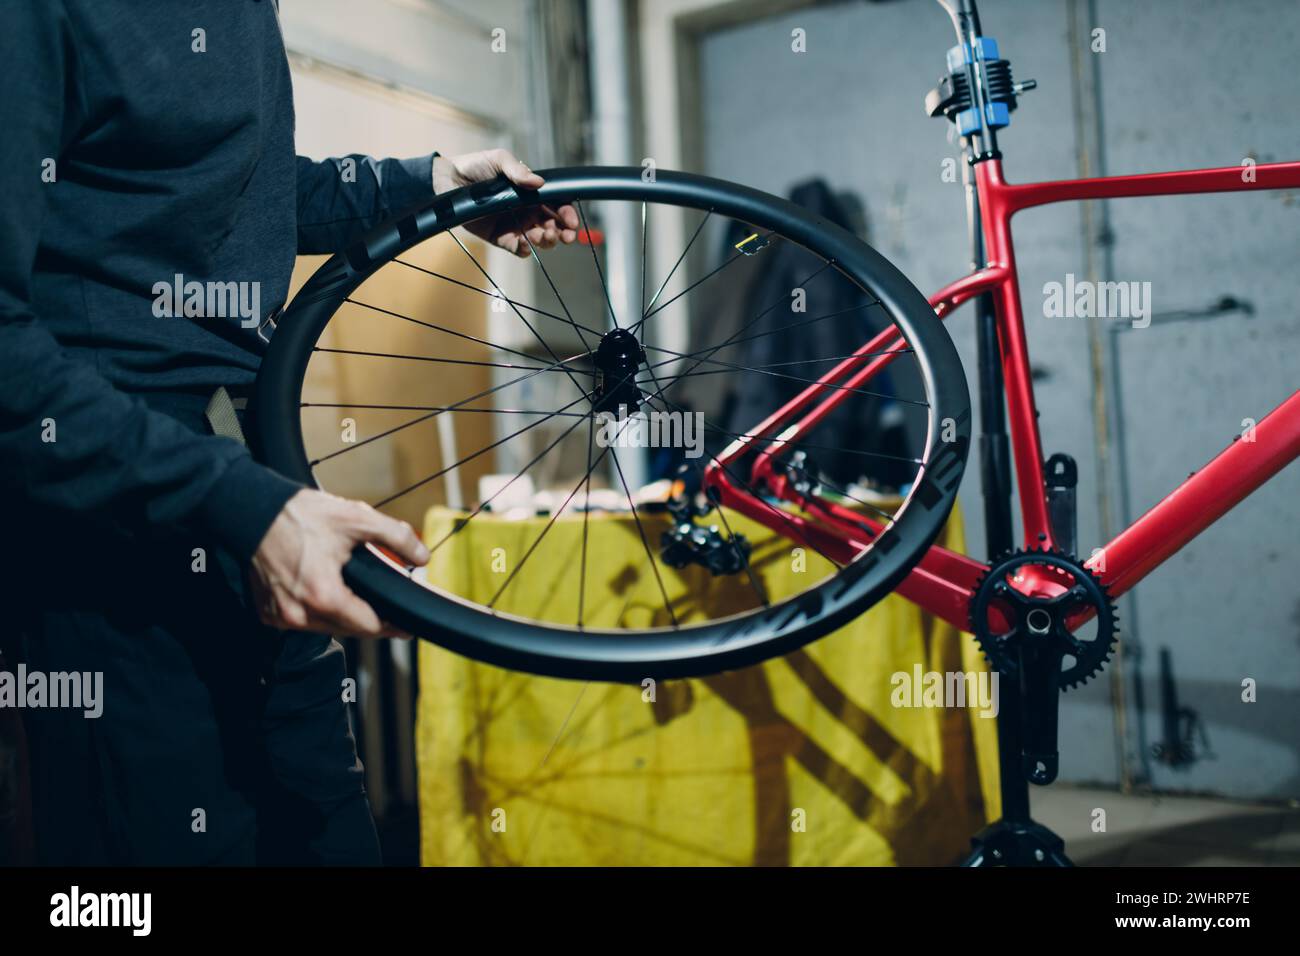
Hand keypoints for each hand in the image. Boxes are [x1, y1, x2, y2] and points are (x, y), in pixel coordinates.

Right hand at [250, 488, 429, 637]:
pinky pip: (302, 621)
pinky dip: (316, 611)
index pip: (368, 627)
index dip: (390, 625)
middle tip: (385, 607)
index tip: (405, 626)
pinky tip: (325, 592)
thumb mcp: (357, 518)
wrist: (252, 510)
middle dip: (367, 618)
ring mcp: (280, 616)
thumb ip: (396, 538)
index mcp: (323, 596)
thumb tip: (423, 556)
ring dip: (342, 615)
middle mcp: (298, 614)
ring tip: (355, 594)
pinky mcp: (267, 613)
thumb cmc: (300, 514)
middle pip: (348, 630)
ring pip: (325, 627)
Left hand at [433, 148, 579, 256]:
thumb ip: (518, 171)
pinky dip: (525, 250)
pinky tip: (523, 244)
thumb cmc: (475, 166)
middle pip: (555, 226)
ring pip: (541, 240)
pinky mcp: (501, 238)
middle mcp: (528, 210)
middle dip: (564, 232)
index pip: (558, 205)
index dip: (568, 214)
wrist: (447, 181)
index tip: (571, 221)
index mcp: (532, 193)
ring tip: (543, 235)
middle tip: (566, 236)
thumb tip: (538, 182)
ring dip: (547, 241)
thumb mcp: (499, 161)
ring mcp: (516, 225)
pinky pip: (519, 249)